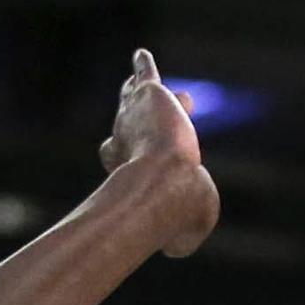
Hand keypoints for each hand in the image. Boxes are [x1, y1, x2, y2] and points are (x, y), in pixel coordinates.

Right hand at [99, 48, 220, 258]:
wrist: (166, 182)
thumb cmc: (176, 209)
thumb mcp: (188, 233)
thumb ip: (183, 240)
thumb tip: (176, 249)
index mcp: (132, 170)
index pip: (119, 156)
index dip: (119, 155)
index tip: (116, 157)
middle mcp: (127, 142)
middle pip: (125, 125)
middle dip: (131, 122)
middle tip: (137, 122)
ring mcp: (136, 119)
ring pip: (134, 100)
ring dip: (139, 93)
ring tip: (140, 81)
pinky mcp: (150, 95)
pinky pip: (145, 76)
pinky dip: (143, 66)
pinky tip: (142, 55)